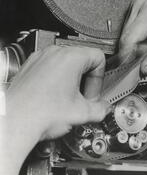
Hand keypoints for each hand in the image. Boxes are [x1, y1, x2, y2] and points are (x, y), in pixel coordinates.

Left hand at [1, 45, 110, 174]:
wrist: (14, 122)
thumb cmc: (40, 113)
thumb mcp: (81, 113)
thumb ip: (100, 109)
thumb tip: (104, 108)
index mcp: (71, 57)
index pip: (98, 57)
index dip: (99, 79)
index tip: (92, 94)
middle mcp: (55, 52)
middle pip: (82, 59)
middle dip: (85, 81)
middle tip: (81, 99)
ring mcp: (40, 58)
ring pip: (65, 63)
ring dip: (70, 80)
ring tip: (65, 100)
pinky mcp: (29, 66)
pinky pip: (49, 66)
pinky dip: (54, 80)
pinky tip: (52, 98)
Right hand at [119, 0, 146, 73]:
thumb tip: (145, 68)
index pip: (129, 38)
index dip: (127, 57)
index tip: (133, 70)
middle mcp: (140, 1)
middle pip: (126, 35)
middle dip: (136, 50)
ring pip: (128, 29)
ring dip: (138, 41)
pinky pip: (132, 20)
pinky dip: (140, 31)